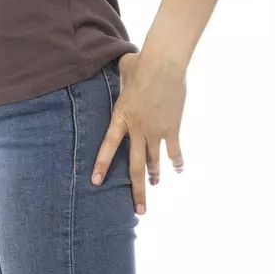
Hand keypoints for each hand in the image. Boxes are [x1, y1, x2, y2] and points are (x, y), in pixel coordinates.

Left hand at [91, 51, 185, 214]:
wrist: (163, 64)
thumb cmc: (141, 63)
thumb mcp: (123, 70)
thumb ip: (120, 76)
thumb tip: (120, 66)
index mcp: (121, 116)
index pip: (108, 146)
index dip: (102, 165)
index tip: (96, 183)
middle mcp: (137, 129)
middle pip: (135, 166)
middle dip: (136, 190)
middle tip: (138, 210)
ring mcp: (156, 131)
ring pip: (154, 161)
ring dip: (154, 175)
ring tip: (155, 184)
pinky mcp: (172, 128)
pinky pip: (174, 152)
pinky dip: (177, 162)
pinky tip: (178, 170)